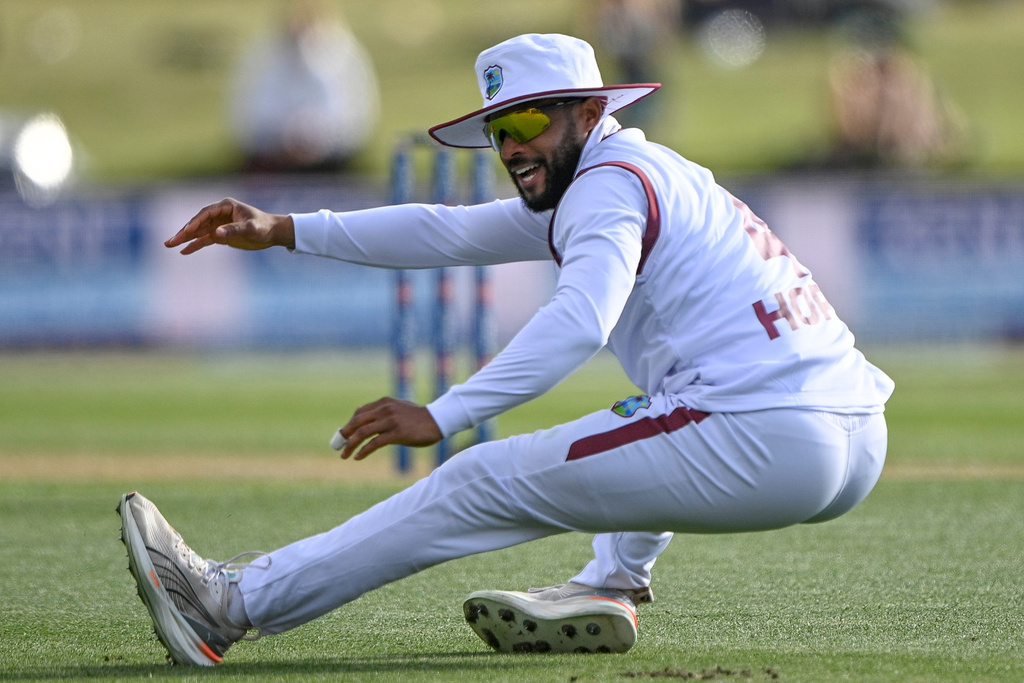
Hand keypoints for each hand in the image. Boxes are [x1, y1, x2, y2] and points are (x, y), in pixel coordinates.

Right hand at [165, 198, 294, 254]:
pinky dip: (195, 245)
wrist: (272, 233)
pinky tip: (184, 251)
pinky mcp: (221, 235)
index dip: (195, 222)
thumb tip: (216, 233)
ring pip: (198, 231)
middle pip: (198, 222)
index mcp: (226, 206)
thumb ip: (234, 230)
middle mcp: (219, 214)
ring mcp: (219, 224)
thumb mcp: (250, 229)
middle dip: (184, 232)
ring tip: (169, 245)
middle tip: (169, 241)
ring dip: (185, 238)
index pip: (206, 213)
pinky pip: (205, 239)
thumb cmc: (264, 227)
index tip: (186, 231)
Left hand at [338, 397, 442, 460]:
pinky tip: (358, 457)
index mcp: (384, 402)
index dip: (349, 425)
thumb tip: (358, 410)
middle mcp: (385, 409)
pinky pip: (375, 443)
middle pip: (358, 422)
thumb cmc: (417, 417)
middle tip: (338, 446)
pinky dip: (364, 450)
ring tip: (345, 455)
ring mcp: (391, 421)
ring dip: (351, 445)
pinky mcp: (397, 433)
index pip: (359, 413)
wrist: (438, 420)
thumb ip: (379, 409)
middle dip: (345, 435)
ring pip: (363, 432)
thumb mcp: (397, 407)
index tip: (342, 436)